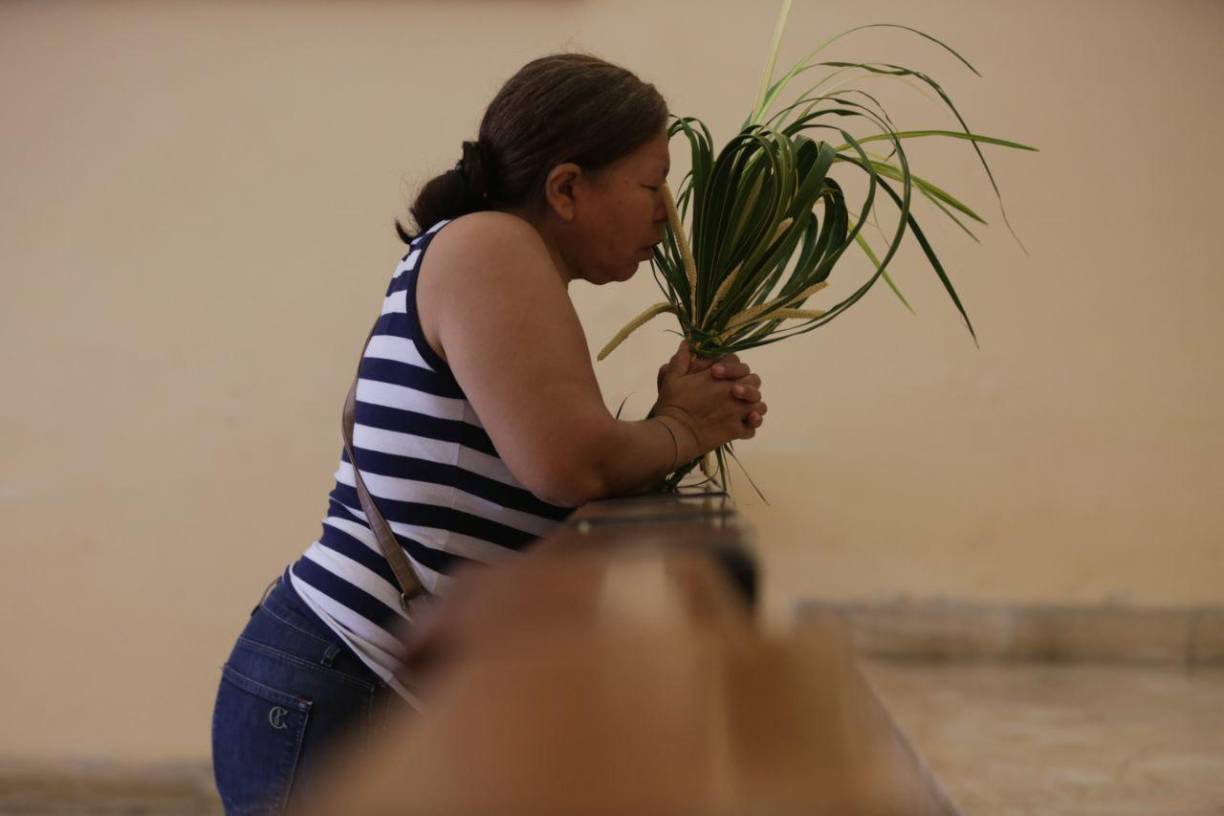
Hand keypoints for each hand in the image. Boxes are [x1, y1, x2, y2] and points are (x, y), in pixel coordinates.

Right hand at [652, 344, 766, 431]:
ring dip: (753, 405)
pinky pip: (752, 429)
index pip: (737, 362)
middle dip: (747, 383)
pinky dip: (750, 426)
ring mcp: (736, 412)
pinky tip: (742, 424)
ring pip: (759, 405)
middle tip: (735, 390)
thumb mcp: (672, 377)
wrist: (674, 433)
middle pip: (754, 381)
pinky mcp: (735, 431)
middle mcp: (732, 392)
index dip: (731, 366)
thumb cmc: (672, 404)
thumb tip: (687, 342)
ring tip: (743, 408)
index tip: (717, 373)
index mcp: (718, 377)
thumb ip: (681, 359)